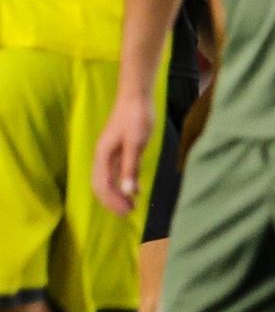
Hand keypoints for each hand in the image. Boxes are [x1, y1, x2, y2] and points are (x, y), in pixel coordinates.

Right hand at [92, 94, 154, 215]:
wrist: (136, 97)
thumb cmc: (136, 117)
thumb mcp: (136, 144)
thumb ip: (131, 168)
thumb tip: (128, 192)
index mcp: (103, 156)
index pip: (102, 185)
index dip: (113, 201)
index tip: (127, 213)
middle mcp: (102, 156)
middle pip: (101, 185)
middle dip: (112, 201)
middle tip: (129, 214)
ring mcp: (109, 153)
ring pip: (107, 180)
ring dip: (117, 194)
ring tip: (131, 206)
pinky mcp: (117, 149)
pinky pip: (115, 172)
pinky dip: (122, 183)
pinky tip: (134, 190)